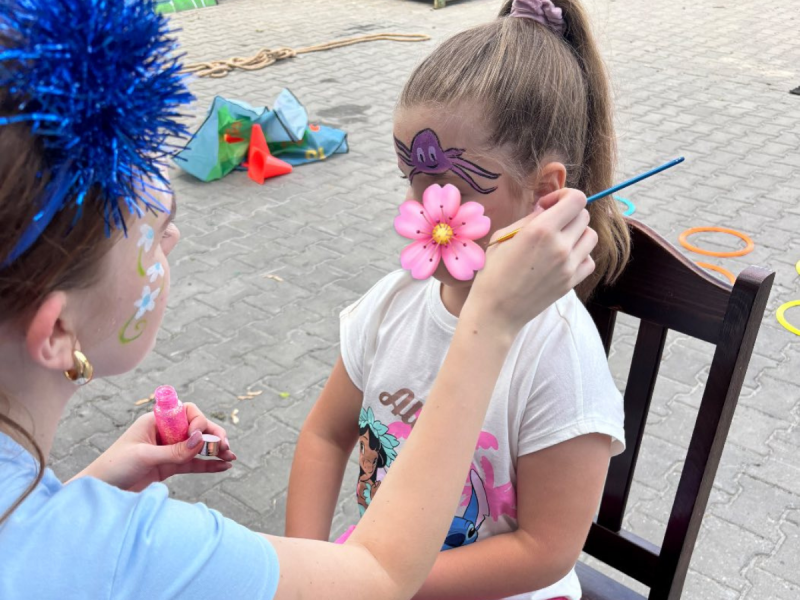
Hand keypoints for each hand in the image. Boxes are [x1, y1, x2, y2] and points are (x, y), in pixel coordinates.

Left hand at [69, 403, 236, 491]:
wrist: (99, 492)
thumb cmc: (114, 467)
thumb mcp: (145, 456)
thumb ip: (175, 450)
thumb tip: (201, 440)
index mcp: (156, 422)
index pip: (187, 413)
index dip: (198, 422)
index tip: (200, 437)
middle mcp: (165, 433)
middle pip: (196, 430)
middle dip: (212, 437)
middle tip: (225, 447)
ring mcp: (168, 450)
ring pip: (197, 448)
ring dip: (214, 451)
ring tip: (231, 457)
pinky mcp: (169, 467)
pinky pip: (193, 464)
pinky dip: (208, 465)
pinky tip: (223, 467)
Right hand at [468, 188, 596, 334]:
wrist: (495, 312)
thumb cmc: (492, 272)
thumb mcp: (502, 237)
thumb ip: (528, 219)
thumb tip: (546, 208)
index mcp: (540, 230)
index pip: (576, 199)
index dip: (564, 196)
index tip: (549, 205)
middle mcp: (560, 246)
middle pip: (584, 215)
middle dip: (568, 214)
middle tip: (551, 223)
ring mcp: (568, 266)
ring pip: (591, 236)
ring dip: (577, 233)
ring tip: (558, 241)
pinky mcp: (571, 282)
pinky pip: (589, 260)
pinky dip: (580, 255)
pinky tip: (562, 259)